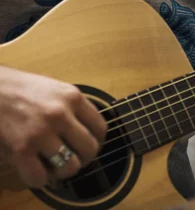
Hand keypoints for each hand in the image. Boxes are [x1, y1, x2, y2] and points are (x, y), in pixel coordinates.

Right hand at [0, 66, 106, 187]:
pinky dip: (40, 179)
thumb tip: (88, 132)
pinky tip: (35, 168)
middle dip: (83, 158)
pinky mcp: (20, 149)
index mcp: (73, 97)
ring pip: (70, 167)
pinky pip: (40, 177)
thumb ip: (73, 108)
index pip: (101, 128)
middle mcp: (60, 114)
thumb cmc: (20, 88)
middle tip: (72, 158)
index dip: (96, 141)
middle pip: (90, 150)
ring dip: (63, 171)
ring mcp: (41, 132)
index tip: (88, 145)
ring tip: (54, 164)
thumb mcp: (55, 89)